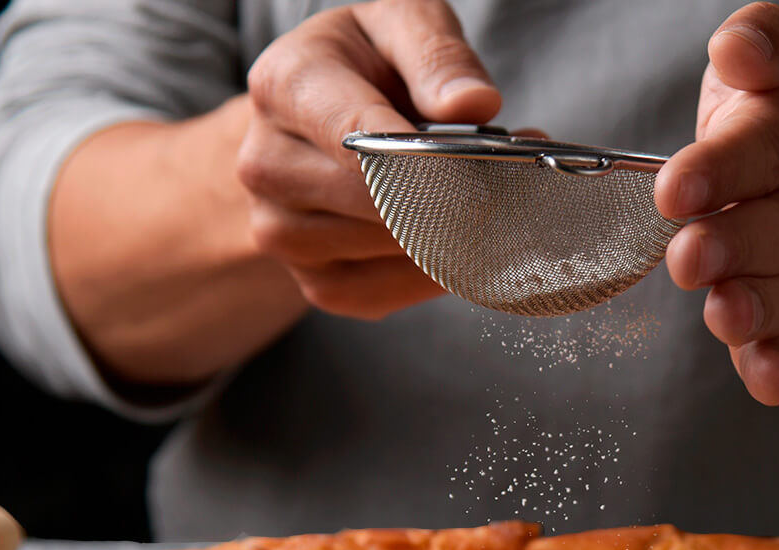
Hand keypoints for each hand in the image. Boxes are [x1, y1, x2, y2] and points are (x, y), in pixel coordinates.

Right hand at [239, 0, 501, 318]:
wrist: (315, 117)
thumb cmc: (365, 63)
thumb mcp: (399, 22)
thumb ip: (436, 55)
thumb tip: (474, 103)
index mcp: (285, 85)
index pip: (355, 137)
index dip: (425, 165)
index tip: (485, 178)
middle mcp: (265, 163)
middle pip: (372, 203)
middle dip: (452, 200)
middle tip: (513, 187)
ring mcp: (279, 229)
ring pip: (383, 252)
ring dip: (449, 236)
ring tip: (487, 201)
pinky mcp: (311, 279)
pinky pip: (382, 294)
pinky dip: (432, 275)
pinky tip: (455, 242)